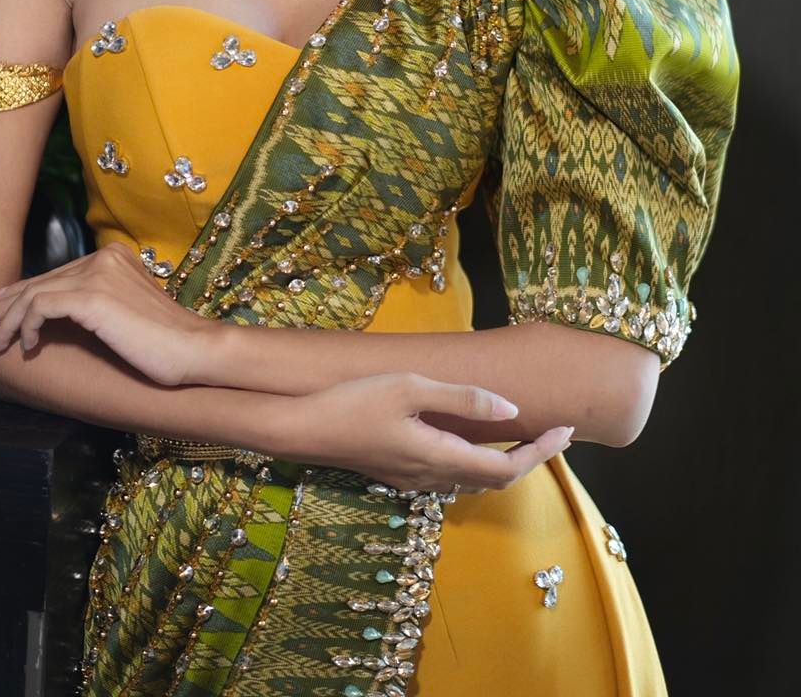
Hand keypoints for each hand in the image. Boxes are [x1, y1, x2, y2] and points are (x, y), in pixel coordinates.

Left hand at [0, 242, 218, 385]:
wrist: (193, 350)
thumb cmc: (165, 344)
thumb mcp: (127, 316)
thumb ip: (97, 306)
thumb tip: (58, 316)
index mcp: (113, 257)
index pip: (57, 274)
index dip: (22, 293)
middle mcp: (103, 258)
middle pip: (41, 281)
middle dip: (4, 305)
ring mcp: (98, 274)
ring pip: (35, 293)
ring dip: (8, 321)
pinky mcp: (92, 297)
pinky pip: (41, 306)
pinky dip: (27, 326)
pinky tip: (28, 346)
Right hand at [291, 371, 573, 493]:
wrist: (302, 429)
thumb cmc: (355, 401)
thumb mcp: (411, 387)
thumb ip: (462, 399)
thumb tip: (512, 409)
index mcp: (441, 457)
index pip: (506, 469)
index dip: (541, 454)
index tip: (566, 433)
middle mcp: (432, 477)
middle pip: (493, 481)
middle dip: (530, 460)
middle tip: (555, 435)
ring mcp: (413, 480)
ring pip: (471, 481)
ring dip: (503, 464)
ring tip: (523, 437)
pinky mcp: (398, 474)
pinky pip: (450, 476)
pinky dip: (476, 463)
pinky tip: (472, 442)